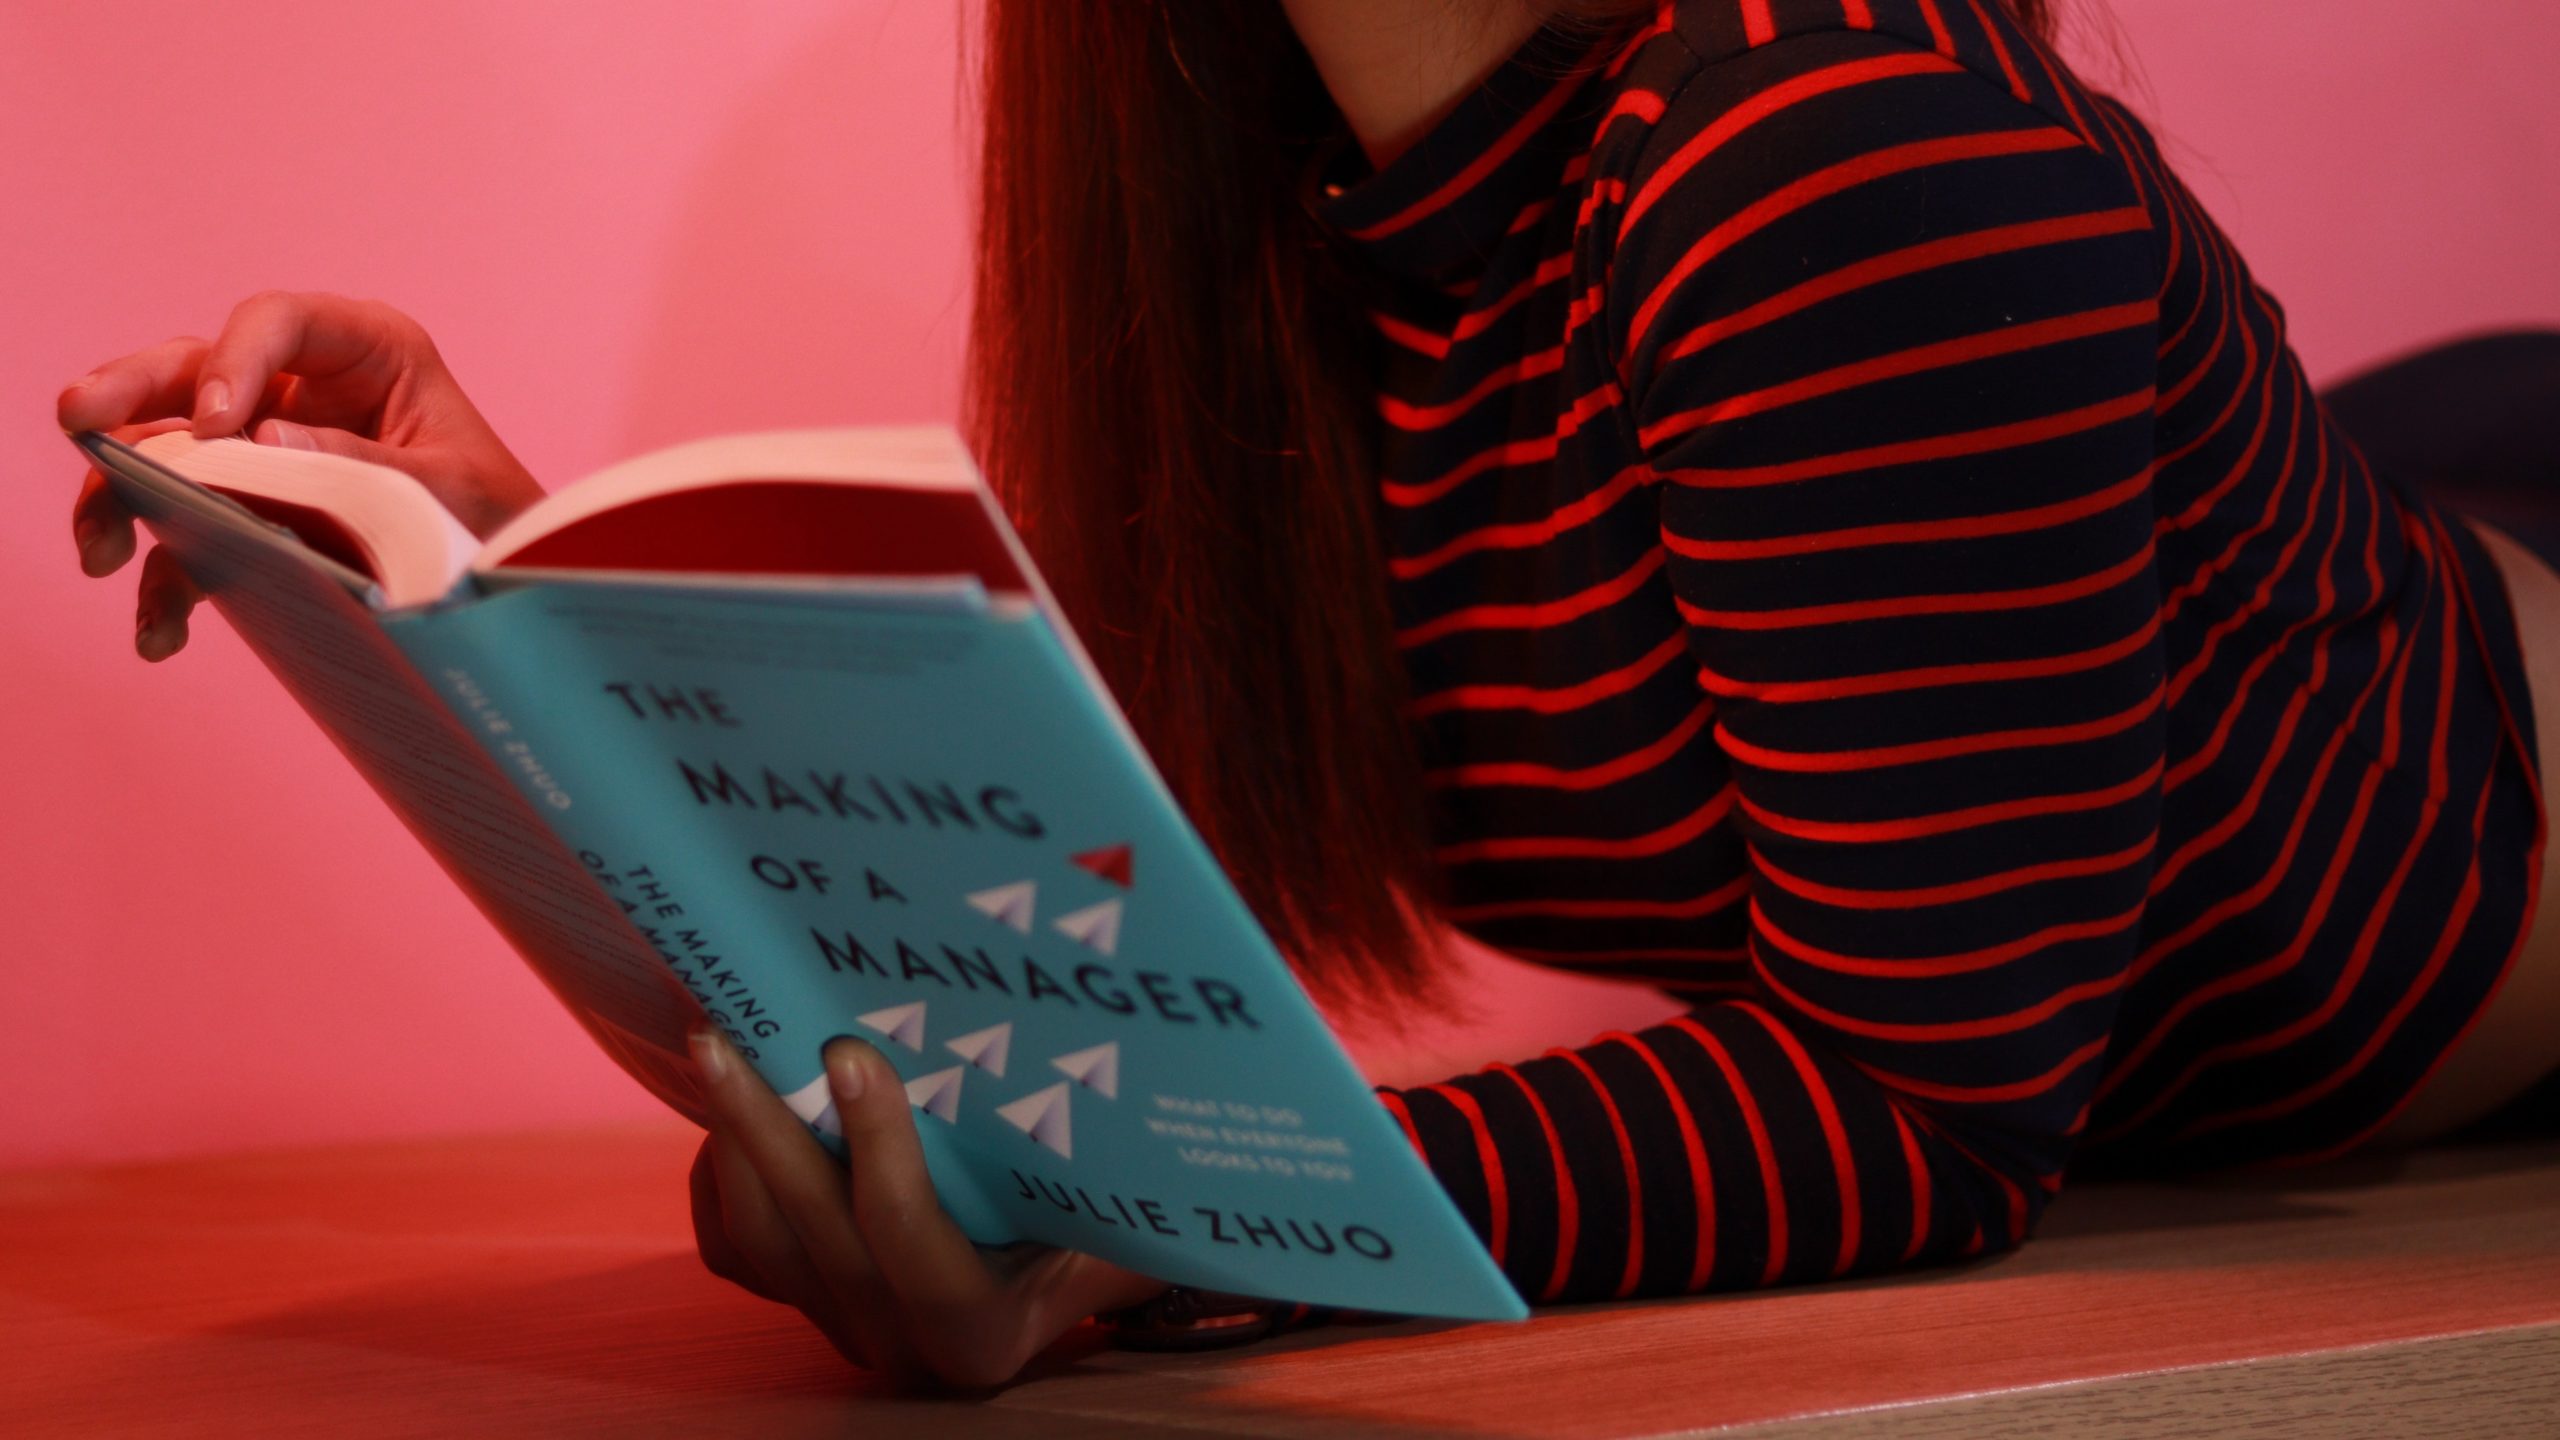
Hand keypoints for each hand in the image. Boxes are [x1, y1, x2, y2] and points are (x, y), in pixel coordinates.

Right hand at [59, 291, 545, 660]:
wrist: (511, 577)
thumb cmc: (497, 514)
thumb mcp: (450, 491)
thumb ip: (365, 467)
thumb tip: (266, 442)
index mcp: (368, 348)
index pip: (277, 321)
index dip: (234, 363)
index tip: (214, 425)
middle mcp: (304, 382)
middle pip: (195, 369)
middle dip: (130, 396)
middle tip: (77, 419)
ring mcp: (268, 440)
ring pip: (171, 446)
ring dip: (125, 498)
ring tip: (100, 552)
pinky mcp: (254, 505)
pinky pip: (195, 529)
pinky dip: (170, 578)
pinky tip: (160, 630)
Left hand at [686, 1028, 1167, 1390]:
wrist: (1067, 1269)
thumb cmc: (1105, 1221)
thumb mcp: (1123, 1211)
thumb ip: (1122, 1171)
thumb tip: (1157, 1064)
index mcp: (984, 1331)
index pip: (914, 1248)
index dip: (879, 1154)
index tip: (854, 1055)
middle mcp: (904, 1340)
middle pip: (815, 1237)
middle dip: (768, 1129)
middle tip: (735, 1033)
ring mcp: (845, 1323)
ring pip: (762, 1242)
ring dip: (733, 1141)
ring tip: (717, 1044)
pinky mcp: (801, 1302)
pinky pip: (735, 1250)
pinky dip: (722, 1179)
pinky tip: (723, 1106)